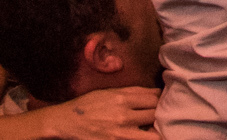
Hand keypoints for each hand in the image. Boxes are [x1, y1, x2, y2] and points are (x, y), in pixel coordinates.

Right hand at [29, 85, 159, 138]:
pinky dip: (142, 139)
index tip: (159, 102)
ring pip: (153, 136)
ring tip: (151, 131)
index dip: (159, 100)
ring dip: (155, 133)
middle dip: (158, 115)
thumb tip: (154, 93)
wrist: (66, 122)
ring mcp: (120, 134)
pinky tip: (140, 136)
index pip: (154, 98)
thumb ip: (132, 92)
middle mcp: (124, 116)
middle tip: (156, 117)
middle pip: (155, 115)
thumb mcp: (109, 92)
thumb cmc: (88, 105)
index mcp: (123, 99)